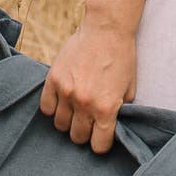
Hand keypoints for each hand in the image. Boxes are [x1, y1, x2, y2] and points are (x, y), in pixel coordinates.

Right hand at [38, 16, 136, 155]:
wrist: (107, 29)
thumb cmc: (121, 59)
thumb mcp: (129, 90)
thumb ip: (120, 112)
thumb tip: (110, 129)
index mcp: (106, 108)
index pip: (98, 146)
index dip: (100, 144)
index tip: (100, 136)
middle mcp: (84, 103)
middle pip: (77, 137)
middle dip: (83, 133)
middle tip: (87, 121)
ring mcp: (66, 92)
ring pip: (60, 125)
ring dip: (67, 121)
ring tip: (74, 110)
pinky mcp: (53, 80)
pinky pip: (46, 108)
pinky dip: (53, 108)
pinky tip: (62, 100)